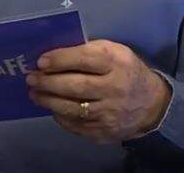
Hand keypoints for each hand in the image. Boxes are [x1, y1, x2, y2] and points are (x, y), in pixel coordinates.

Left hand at [26, 40, 170, 143]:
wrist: (152, 104)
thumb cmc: (125, 71)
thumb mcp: (115, 52)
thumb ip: (89, 51)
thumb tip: (54, 55)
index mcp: (117, 63)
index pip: (85, 59)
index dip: (60, 60)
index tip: (41, 61)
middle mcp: (115, 88)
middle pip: (76, 86)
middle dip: (48, 82)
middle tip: (31, 79)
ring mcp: (110, 113)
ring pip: (73, 108)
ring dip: (48, 101)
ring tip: (34, 94)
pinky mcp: (105, 131)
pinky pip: (76, 125)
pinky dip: (61, 116)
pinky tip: (52, 108)